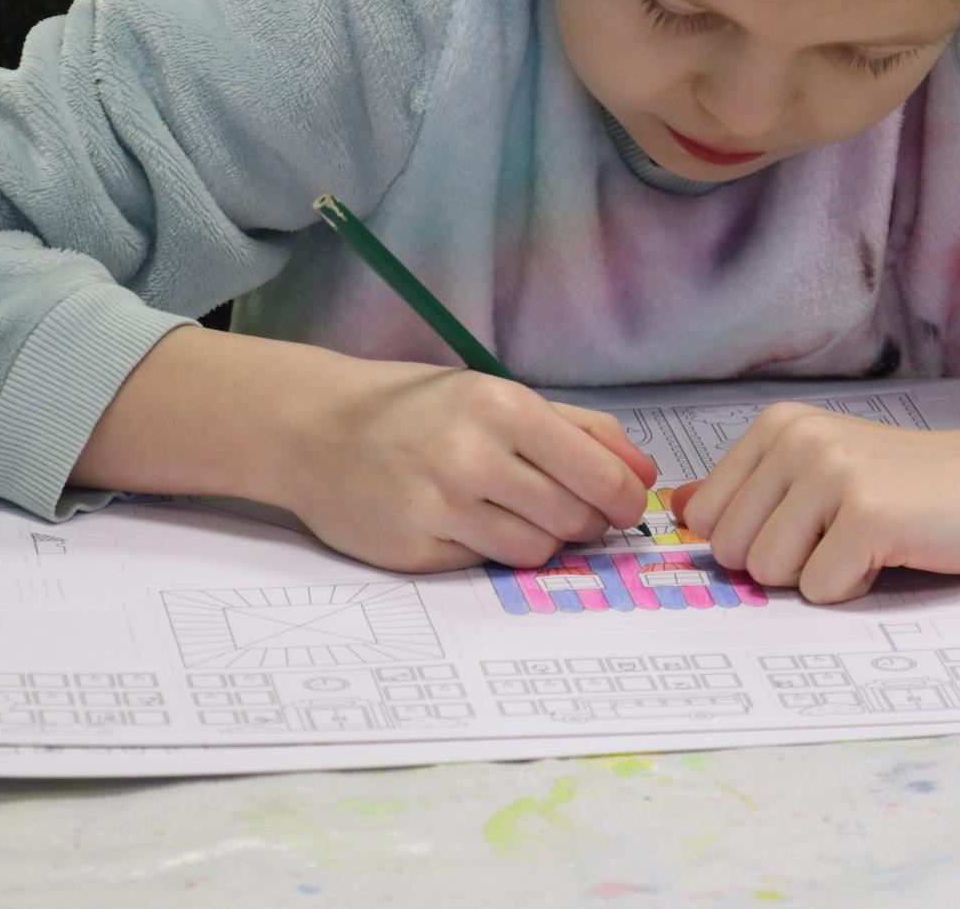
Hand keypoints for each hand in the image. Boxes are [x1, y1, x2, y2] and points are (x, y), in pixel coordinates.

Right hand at [280, 364, 656, 572]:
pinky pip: (487, 564)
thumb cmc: (417, 409)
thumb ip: (579, 429)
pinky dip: (493, 549)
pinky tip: (470, 521)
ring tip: (521, 512)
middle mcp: (470, 456)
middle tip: (576, 510)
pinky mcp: (414, 550)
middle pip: (573, 516)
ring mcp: (438, 507)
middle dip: (588, 520)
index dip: (625, 497)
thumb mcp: (498, 395)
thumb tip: (643, 472)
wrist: (316, 430)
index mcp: (500, 407)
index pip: (596, 472)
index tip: (629, 505)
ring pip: (537, 549)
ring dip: (545, 538)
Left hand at [670, 403, 959, 603]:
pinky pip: (821, 591)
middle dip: (786, 563)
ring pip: (769, 575)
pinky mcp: (870, 515)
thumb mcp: (821, 470)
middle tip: (845, 534)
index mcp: (778, 426)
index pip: (705, 520)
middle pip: (732, 552)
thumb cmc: (913, 486)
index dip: (756, 540)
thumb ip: (749, 488)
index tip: (811, 522)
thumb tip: (680, 507)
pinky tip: (894, 551)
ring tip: (869, 541)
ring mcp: (834, 473)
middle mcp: (799, 439)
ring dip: (822, 576)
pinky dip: (858, 588)